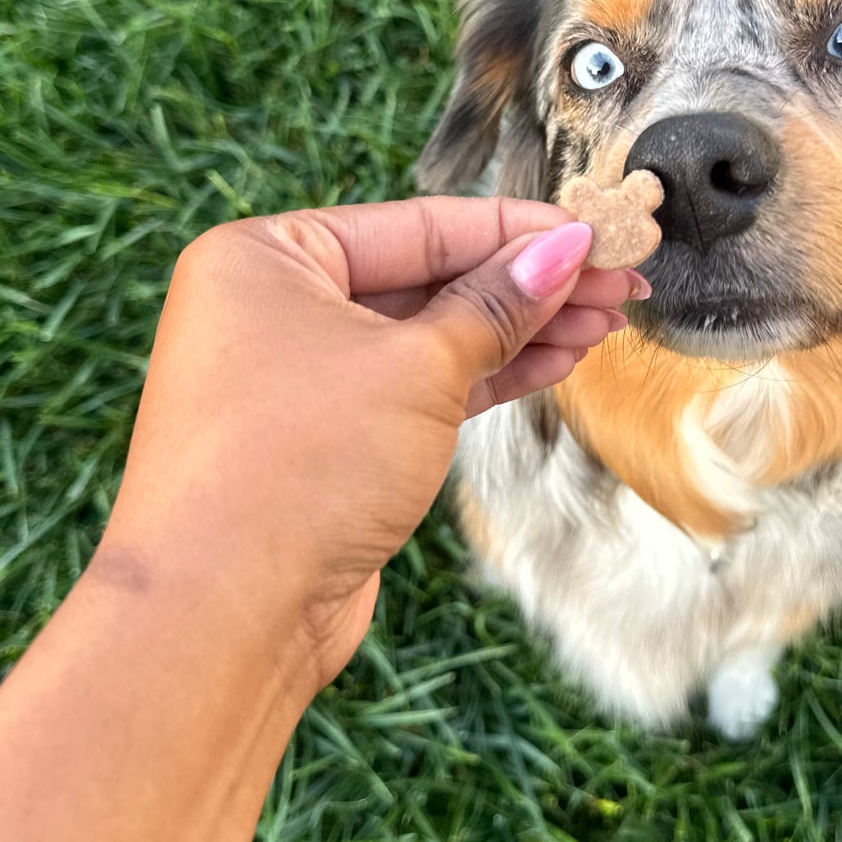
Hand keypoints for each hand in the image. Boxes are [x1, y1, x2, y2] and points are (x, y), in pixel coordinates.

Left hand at [97, 198, 640, 694]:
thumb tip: (562, 251)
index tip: (596, 233)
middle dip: (527, 285)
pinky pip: (416, 390)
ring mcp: (297, 380)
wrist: (221, 616)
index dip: (517, 230)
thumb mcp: (414, 368)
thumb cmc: (293, 468)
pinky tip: (554, 363)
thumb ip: (495, 305)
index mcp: (265, 257)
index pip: (417, 225)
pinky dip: (484, 378)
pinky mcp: (325, 444)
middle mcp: (272, 308)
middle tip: (620, 282)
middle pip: (426, 279)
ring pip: (428, 338)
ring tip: (604, 324)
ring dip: (518, 332)